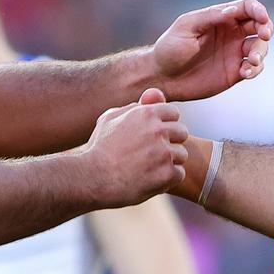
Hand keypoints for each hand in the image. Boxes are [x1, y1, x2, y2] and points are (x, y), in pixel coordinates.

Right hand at [84, 88, 188, 206]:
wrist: (92, 179)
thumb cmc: (100, 148)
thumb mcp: (111, 119)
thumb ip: (135, 106)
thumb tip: (155, 94)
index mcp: (146, 113)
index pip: (174, 113)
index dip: (164, 125)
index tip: (151, 137)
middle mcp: (157, 130)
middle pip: (182, 133)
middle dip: (170, 142)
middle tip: (151, 154)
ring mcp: (164, 152)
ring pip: (182, 154)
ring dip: (169, 162)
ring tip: (148, 168)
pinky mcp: (166, 173)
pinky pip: (179, 174)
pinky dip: (167, 180)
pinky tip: (150, 179)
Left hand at [153, 0, 272, 100]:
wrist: (162, 77)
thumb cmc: (170, 48)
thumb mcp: (186, 27)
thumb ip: (209, 17)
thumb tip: (232, 10)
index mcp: (220, 17)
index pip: (247, 7)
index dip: (259, 10)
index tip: (262, 18)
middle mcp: (231, 33)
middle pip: (260, 25)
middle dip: (266, 29)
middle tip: (263, 36)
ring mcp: (235, 52)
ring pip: (261, 47)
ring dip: (261, 52)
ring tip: (252, 61)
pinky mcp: (235, 72)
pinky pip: (255, 68)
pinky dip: (256, 69)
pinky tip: (245, 72)